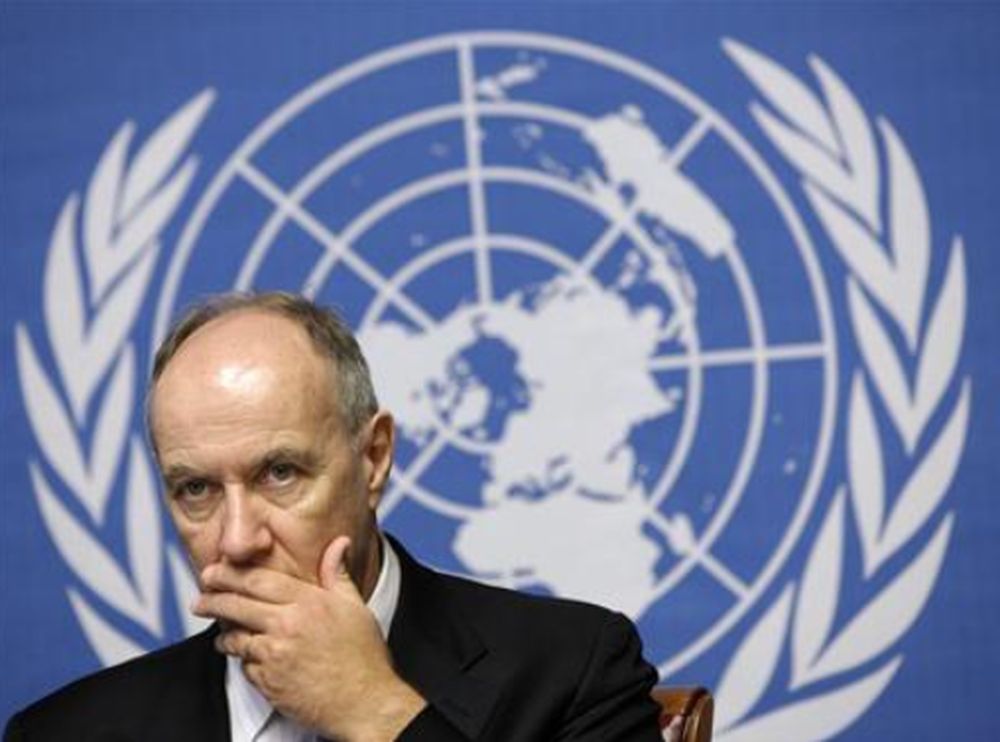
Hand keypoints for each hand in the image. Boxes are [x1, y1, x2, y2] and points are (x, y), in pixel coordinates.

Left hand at [193, 536, 425, 739]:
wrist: (365, 703)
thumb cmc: (363, 657)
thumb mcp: (356, 608)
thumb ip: (338, 575)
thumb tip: (339, 543)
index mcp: (309, 603)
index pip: (259, 581)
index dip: (231, 574)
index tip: (215, 571)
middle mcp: (288, 626)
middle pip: (238, 605)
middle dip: (212, 598)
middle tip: (199, 597)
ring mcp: (276, 655)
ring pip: (235, 638)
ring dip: (224, 633)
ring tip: (221, 632)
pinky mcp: (268, 682)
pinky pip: (245, 667)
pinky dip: (244, 661)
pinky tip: (247, 657)